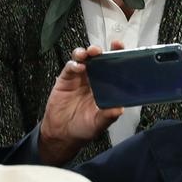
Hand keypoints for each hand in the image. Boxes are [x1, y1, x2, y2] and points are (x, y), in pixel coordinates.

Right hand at [38, 44, 123, 165]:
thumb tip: (119, 109)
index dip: (117, 55)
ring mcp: (80, 78)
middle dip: (99, 50)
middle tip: (100, 51)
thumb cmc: (84, 127)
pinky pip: (70, 67)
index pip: (114, 67)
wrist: (62, 134)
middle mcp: (94, 79)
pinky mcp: (66, 79)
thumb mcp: (99, 123)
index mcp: (106, 87)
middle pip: (98, 58)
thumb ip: (108, 116)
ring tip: (89, 54)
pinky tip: (78, 67)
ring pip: (84, 58)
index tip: (119, 47)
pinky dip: (74, 64)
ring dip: (86, 53)